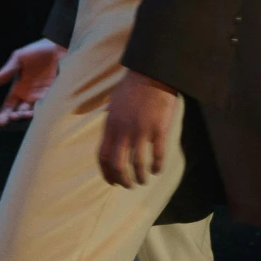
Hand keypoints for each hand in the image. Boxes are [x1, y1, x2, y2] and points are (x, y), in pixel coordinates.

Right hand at [0, 38, 62, 125]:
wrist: (59, 47)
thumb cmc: (37, 51)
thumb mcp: (19, 58)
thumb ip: (7, 71)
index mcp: (18, 89)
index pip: (9, 106)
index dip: (4, 114)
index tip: (1, 122)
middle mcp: (29, 96)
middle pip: (20, 112)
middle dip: (17, 116)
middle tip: (14, 115)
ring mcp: (43, 97)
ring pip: (34, 112)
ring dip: (29, 115)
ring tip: (26, 114)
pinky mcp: (56, 96)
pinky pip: (49, 107)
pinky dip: (44, 111)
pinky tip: (40, 111)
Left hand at [97, 69, 179, 187]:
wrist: (151, 75)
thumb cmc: (132, 89)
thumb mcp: (113, 106)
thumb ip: (111, 123)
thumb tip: (109, 137)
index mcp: (110, 126)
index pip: (102, 156)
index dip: (106, 173)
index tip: (112, 182)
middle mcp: (123, 131)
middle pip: (118, 164)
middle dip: (122, 180)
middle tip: (129, 185)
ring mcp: (141, 131)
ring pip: (138, 164)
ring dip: (140, 177)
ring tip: (144, 180)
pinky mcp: (159, 129)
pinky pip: (157, 155)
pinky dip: (157, 166)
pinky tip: (157, 170)